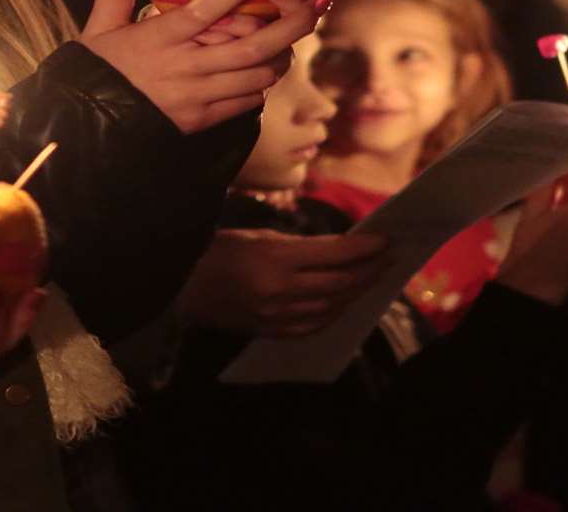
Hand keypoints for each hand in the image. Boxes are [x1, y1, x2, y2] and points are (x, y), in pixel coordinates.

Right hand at [78, 0, 329, 132]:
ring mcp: (197, 96)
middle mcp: (186, 66)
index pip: (209, 7)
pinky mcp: (202, 120)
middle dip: (294, 24)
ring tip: (292, 38)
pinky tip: (261, 70)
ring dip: (281, 56)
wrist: (85, 126)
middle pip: (254, 46)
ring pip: (258, 75)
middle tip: (318, 4)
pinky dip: (260, 83)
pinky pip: (246, 100)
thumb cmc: (95, 71)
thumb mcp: (98, 27)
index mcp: (162, 37)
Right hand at [175, 229, 388, 337]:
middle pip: (340, 282)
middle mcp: (281, 290)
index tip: (386, 239)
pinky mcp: (271, 331)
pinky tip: (345, 302)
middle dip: (369, 270)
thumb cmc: (215, 250)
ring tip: (373, 279)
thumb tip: (337, 249)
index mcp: (275, 258)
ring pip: (332, 307)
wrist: (179, 286)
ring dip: (357, 292)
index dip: (365, 248)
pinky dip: (335, 313)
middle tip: (389, 259)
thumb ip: (297, 245)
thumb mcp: (256, 235)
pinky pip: (314, 326)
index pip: (335, 253)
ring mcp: (277, 315)